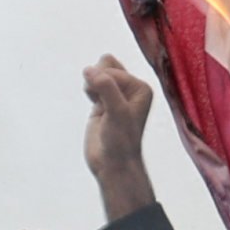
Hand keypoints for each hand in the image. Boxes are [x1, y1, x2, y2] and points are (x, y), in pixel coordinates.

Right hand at [83, 58, 160, 219]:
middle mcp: (130, 89)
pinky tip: (93, 102)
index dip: (103, 82)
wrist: (112, 164)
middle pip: (107, 65)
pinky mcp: (102, 102)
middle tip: (100, 101)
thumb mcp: (116, 112)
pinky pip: (92, 83)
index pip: (113, 69)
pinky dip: (88, 89)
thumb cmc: (120, 140)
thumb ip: (106, 87)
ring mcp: (116, 95)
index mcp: (140, 88)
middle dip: (97, 79)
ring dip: (92, 84)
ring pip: (98, 72)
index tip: (103, 103)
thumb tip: (88, 69)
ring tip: (96, 103)